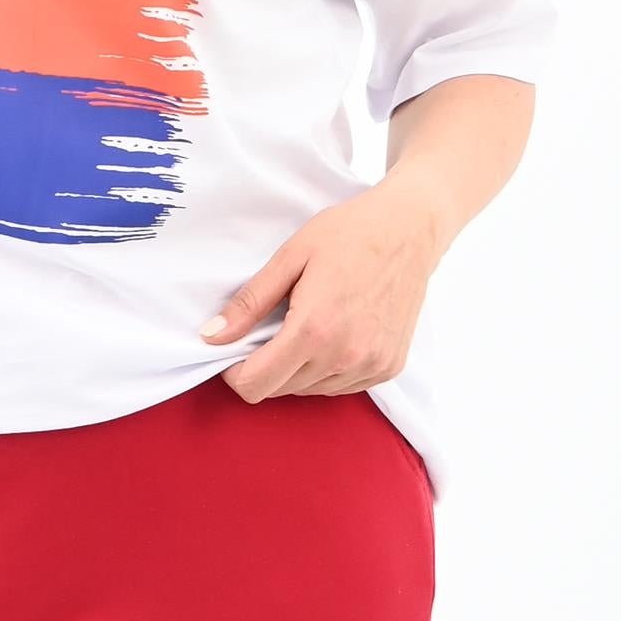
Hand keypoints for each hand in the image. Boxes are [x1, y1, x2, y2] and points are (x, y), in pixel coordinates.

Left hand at [199, 179, 440, 401]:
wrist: (409, 229)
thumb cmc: (347, 234)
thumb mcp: (289, 257)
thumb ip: (249, 303)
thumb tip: (211, 337)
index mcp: (314, 330)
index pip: (256, 385)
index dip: (234, 372)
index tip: (232, 349)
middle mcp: (344, 357)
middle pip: (280, 390)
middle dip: (263, 366)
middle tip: (269, 326)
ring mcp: (371, 366)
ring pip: (309, 391)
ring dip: (295, 369)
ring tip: (302, 323)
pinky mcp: (388, 368)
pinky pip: (341, 387)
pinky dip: (325, 369)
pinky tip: (330, 333)